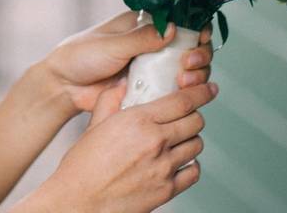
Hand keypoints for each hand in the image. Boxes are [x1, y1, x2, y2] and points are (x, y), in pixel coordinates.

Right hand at [32, 79, 218, 212]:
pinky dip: (190, 164)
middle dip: (193, 115)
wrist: (79, 202)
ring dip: (190, 139)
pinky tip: (178, 161)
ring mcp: (164, 168)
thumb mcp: (94, 126)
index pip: (182, 101)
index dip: (200, 93)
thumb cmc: (81, 166)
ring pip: (196, 145)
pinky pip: (193, 172)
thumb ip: (110, 101)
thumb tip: (121, 85)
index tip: (208, 89)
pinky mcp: (167, 190)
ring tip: (178, 139)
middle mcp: (155, 142)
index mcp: (137, 121)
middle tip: (185, 116)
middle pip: (195, 122)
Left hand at [42, 10, 213, 114]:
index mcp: (142, 24)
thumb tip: (174, 29)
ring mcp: (152, 67)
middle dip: (199, 54)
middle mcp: (152, 43)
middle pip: (191, 46)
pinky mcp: (149, 89)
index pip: (180, 20)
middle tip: (189, 64)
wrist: (63, 87)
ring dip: (196, 74)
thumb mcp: (111, 45)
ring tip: (185, 81)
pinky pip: (175, 91)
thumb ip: (142, 39)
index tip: (200, 38)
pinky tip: (184, 94)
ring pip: (189, 70)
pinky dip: (186, 92)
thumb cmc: (81, 57)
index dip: (197, 28)